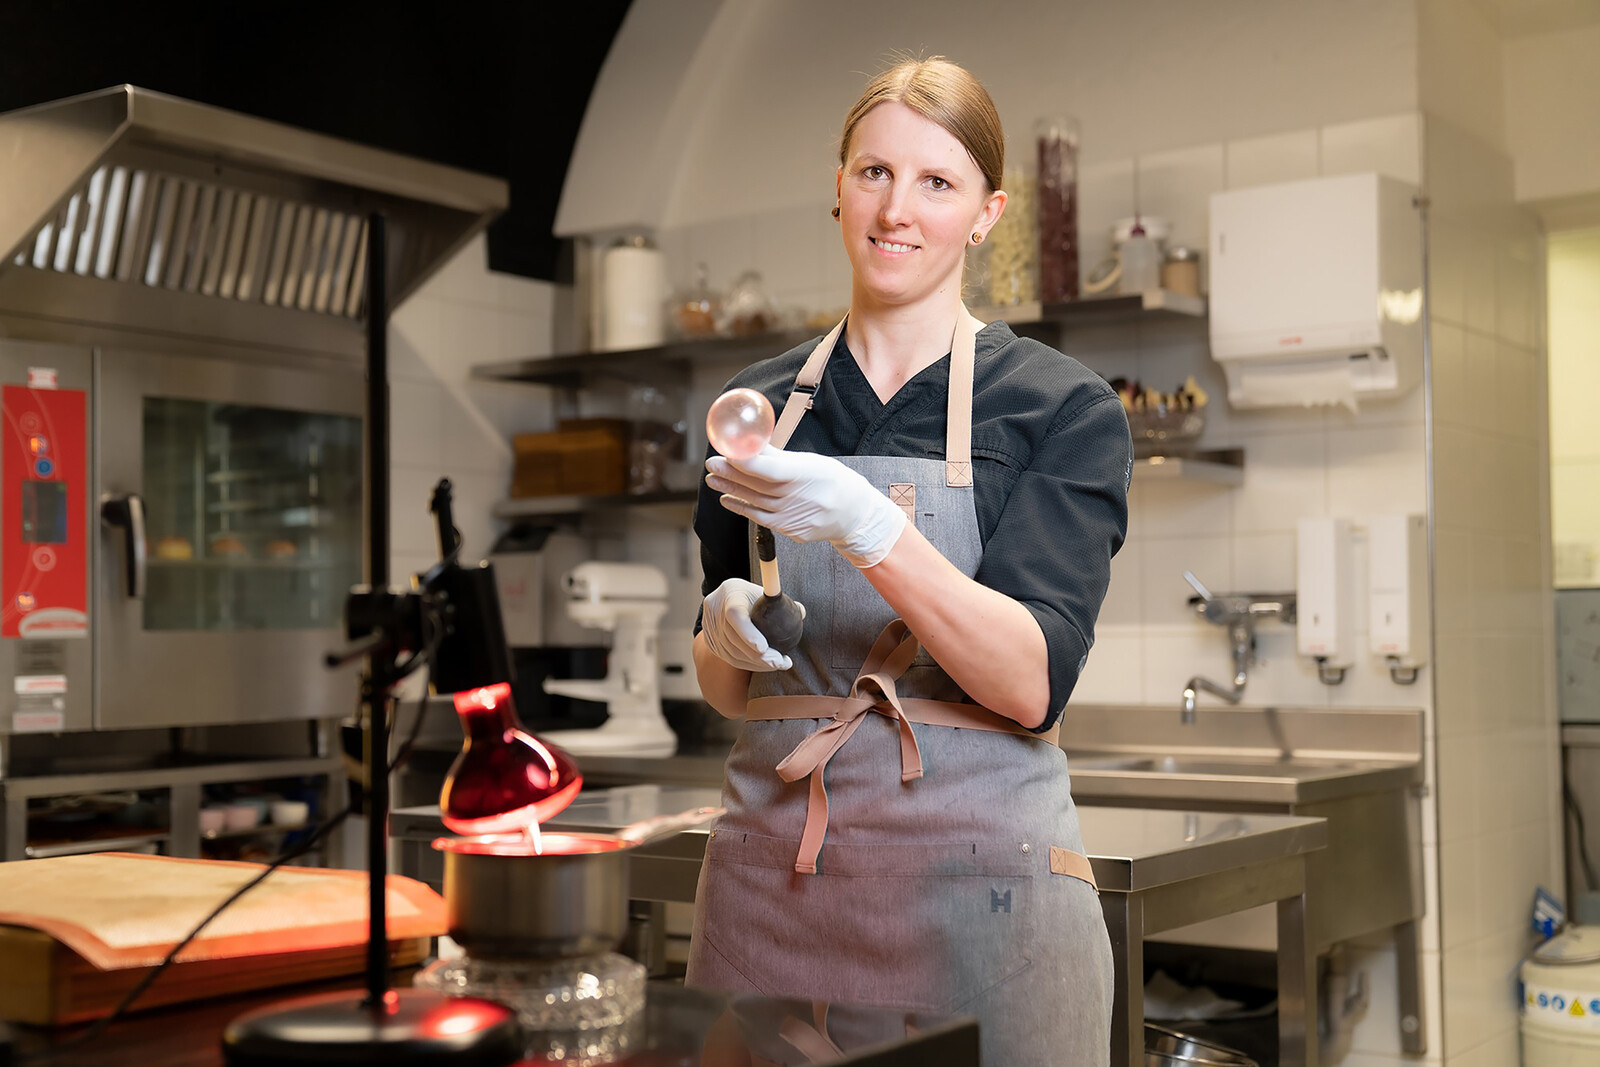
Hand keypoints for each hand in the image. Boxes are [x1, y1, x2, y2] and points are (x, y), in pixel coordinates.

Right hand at [701, 578, 804, 671]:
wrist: (729, 597)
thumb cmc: (755, 595)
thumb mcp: (767, 592)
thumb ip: (783, 602)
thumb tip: (801, 613)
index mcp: (730, 592)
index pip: (735, 615)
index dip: (748, 633)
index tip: (764, 648)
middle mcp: (714, 610)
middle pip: (734, 639)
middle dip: (759, 656)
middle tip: (780, 662)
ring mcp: (709, 627)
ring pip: (732, 653)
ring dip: (757, 663)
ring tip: (778, 664)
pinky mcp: (710, 642)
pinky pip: (730, 658)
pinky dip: (749, 664)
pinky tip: (766, 666)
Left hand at [705, 446, 906, 567]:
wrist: (854, 514)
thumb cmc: (831, 481)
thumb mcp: (811, 462)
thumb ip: (779, 456)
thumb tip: (751, 442)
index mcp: (805, 475)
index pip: (770, 469)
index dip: (746, 461)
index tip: (727, 451)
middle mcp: (798, 498)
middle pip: (757, 484)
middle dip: (731, 473)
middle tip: (711, 463)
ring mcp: (793, 517)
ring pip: (754, 501)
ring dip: (730, 489)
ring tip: (713, 478)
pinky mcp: (789, 530)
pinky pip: (759, 518)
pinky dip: (741, 508)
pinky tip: (727, 499)